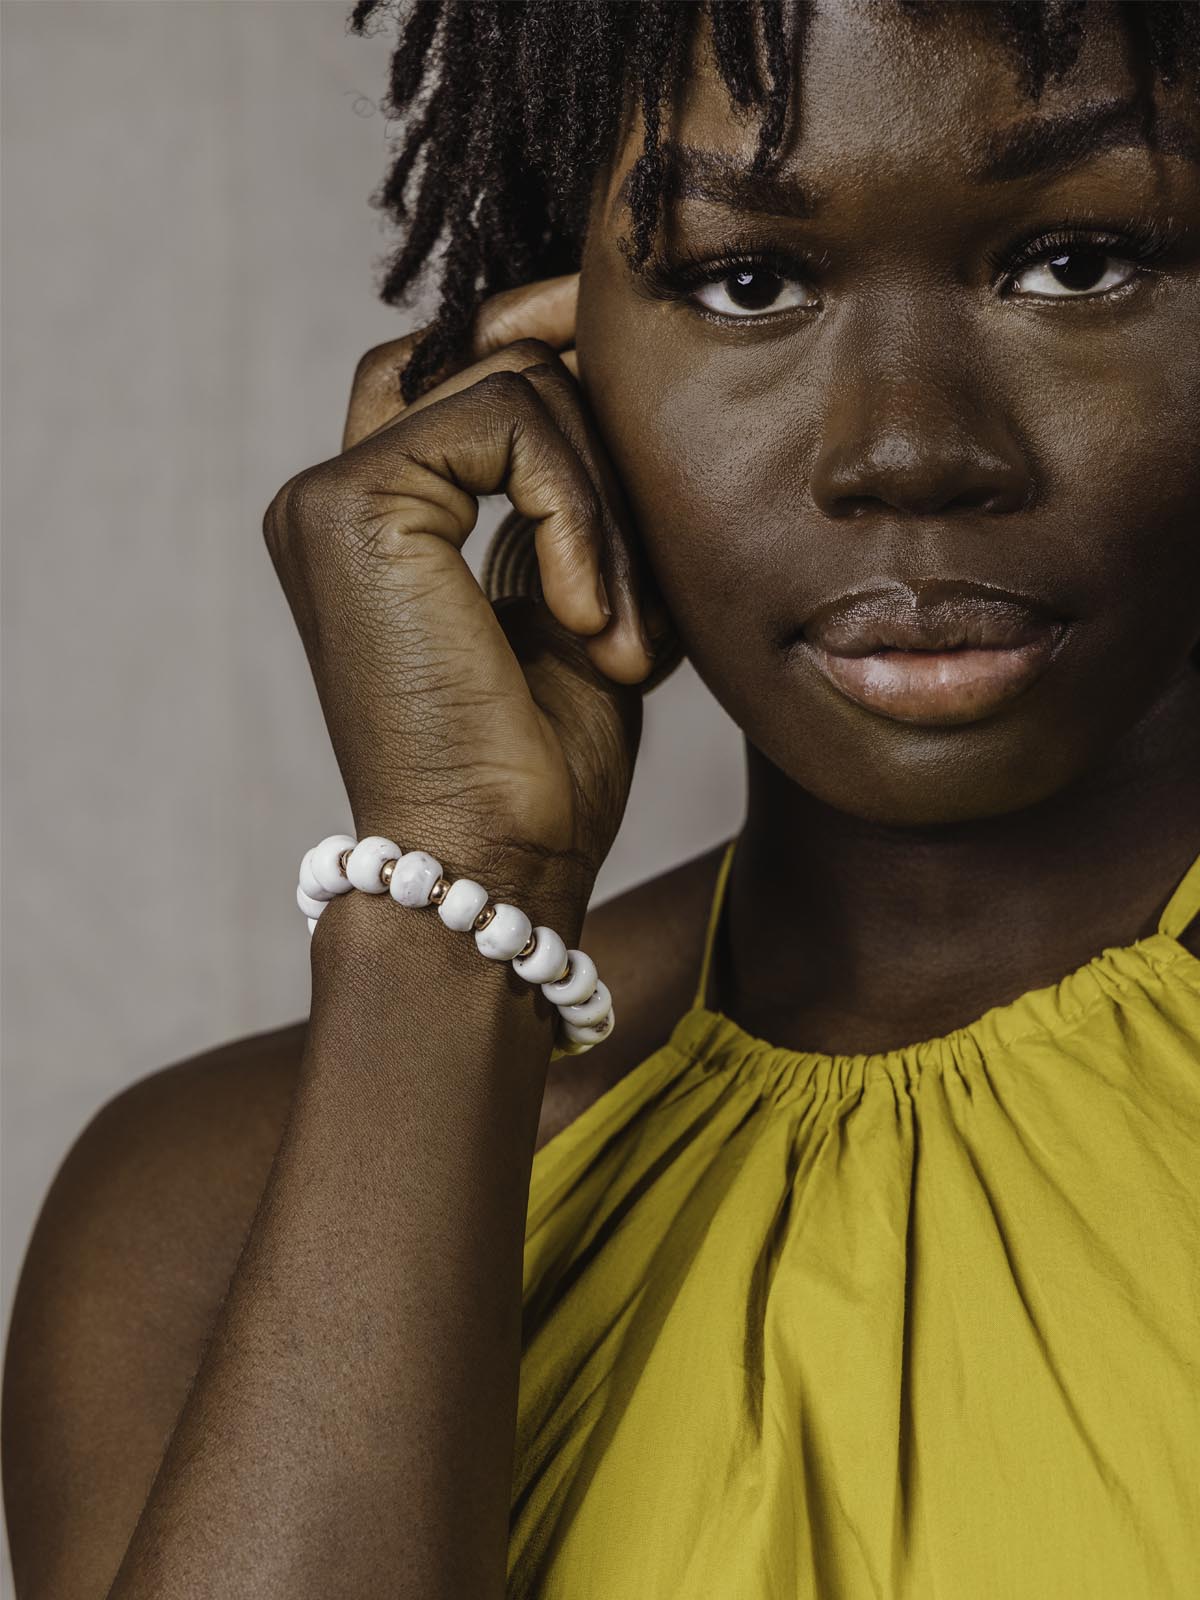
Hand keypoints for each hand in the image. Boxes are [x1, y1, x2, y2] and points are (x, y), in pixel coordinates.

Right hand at [263, 272, 666, 913]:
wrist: (494, 865)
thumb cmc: (540, 765)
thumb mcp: (574, 602)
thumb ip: (573, 499)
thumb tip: (614, 381)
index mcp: (378, 520)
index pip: (460, 370)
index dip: (554, 349)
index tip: (651, 387)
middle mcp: (336, 495)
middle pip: (486, 348)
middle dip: (598, 398)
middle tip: (656, 530)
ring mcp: (333, 495)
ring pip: (517, 381)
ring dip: (608, 505)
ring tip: (621, 632)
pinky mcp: (354, 505)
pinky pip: (511, 419)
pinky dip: (580, 514)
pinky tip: (587, 620)